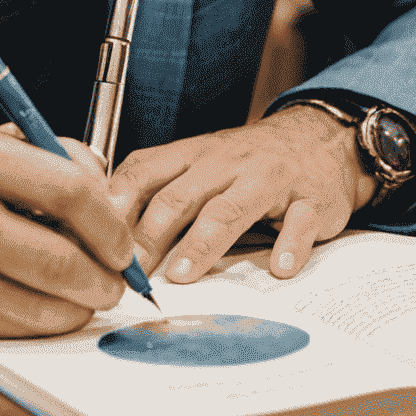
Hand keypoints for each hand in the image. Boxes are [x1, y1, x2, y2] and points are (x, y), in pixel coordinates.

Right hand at [0, 121, 135, 348]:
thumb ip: (31, 153)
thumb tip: (100, 179)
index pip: (69, 186)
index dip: (110, 220)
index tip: (120, 237)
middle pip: (66, 255)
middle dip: (105, 276)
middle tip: (113, 279)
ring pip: (46, 302)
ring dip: (78, 306)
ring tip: (80, 294)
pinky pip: (14, 328)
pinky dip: (38, 323)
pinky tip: (35, 307)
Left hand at [108, 106, 373, 284]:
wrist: (317, 140)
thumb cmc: (246, 162)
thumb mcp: (199, 163)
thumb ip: (160, 189)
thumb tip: (108, 229)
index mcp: (192, 155)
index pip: (144, 171)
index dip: (117, 205)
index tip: (98, 238)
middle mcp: (224, 163)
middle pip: (179, 196)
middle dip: (149, 235)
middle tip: (131, 273)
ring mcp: (267, 180)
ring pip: (229, 209)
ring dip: (202, 242)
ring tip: (181, 275)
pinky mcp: (309, 200)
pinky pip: (299, 221)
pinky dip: (290, 244)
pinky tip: (279, 268)